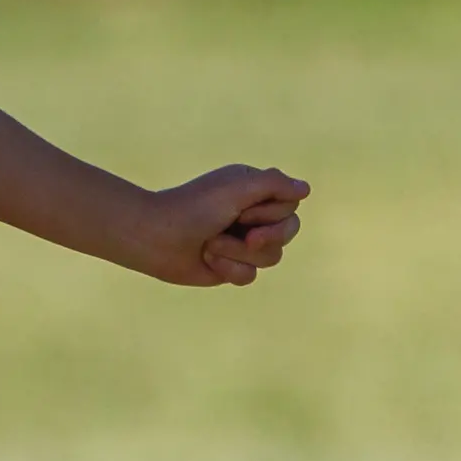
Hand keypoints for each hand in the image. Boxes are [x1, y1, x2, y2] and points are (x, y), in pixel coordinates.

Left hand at [129, 164, 309, 288]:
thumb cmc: (193, 207)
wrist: (155, 238)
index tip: (241, 209)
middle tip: (242, 233)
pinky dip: (228, 268)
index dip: (270, 213)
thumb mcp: (237, 188)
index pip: (290, 206)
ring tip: (211, 244)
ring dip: (238, 252)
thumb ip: (274, 184)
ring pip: (271, 257)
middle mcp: (251, 215)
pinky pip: (250, 275)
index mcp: (253, 190)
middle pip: (288, 232)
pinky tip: (206, 259)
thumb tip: (306, 189)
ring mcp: (242, 242)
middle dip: (264, 236)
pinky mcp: (231, 266)